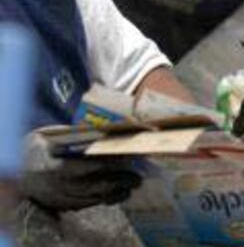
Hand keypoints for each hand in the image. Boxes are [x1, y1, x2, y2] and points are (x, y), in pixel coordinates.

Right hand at [19, 132, 141, 211]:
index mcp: (53, 165)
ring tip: (134, 184)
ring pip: (93, 197)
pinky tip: (121, 193)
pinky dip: (106, 200)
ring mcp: (60, 197)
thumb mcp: (51, 135)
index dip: (107, 164)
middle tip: (138, 176)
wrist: (16, 168)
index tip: (127, 157)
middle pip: (94, 185)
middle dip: (118, 181)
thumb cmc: (39, 146)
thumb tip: (107, 128)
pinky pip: (88, 204)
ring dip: (116, 192)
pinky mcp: (63, 204)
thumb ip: (75, 134)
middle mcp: (57, 184)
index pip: (85, 167)